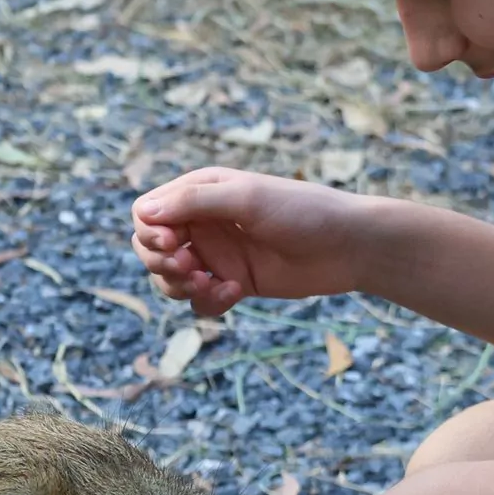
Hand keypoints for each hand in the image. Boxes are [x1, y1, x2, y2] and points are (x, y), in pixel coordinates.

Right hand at [132, 168, 369, 317]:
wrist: (349, 246)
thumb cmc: (303, 211)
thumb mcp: (247, 199)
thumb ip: (195, 202)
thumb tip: (144, 213)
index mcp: (202, 192)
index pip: (148, 213)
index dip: (149, 231)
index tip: (172, 244)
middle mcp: (204, 223)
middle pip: (150, 249)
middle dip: (161, 263)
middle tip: (190, 268)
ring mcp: (217, 255)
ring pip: (170, 279)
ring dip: (180, 287)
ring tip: (211, 284)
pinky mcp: (233, 283)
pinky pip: (200, 301)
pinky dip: (209, 301)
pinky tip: (236, 293)